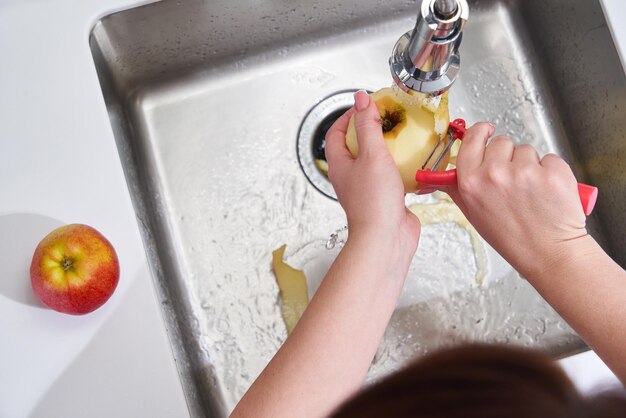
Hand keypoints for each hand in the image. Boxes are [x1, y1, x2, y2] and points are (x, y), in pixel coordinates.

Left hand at [325, 90, 420, 251]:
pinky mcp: (387, 199)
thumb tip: (361, 99)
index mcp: (340, 164)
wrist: (386, 238)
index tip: (365, 105)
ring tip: (405, 136)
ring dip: (390, 148)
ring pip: (377, 162)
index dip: (348, 116)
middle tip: (388, 118)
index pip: (336, 133)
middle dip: (372, 130)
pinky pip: (394, 177)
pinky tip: (418, 163)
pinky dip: (404, 168)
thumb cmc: (373, 201)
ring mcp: (369, 188)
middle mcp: (352, 176)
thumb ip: (368, 125)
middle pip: (357, 146)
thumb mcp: (372, 154)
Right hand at [442, 122, 587, 278]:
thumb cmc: (511, 237)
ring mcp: (525, 171)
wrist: (548, 253)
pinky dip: (551, 171)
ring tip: (531, 191)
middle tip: (512, 181)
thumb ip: (456, 187)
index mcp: (471, 182)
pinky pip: (549, 158)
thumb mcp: (472, 213)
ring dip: (529, 164)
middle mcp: (495, 173)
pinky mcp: (553, 172)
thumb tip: (438, 174)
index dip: (481, 132)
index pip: (472, 138)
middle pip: (501, 142)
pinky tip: (547, 191)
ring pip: (526, 150)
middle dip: (507, 156)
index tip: (486, 131)